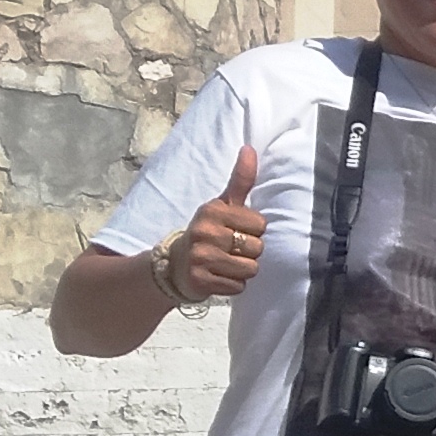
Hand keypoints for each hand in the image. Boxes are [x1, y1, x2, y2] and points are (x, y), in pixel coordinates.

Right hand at [165, 144, 263, 300]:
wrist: (174, 265)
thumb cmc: (207, 232)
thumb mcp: (222, 205)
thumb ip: (240, 180)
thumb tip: (250, 148)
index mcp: (213, 210)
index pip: (260, 225)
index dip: (253, 231)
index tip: (236, 231)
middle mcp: (205, 232)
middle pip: (257, 248)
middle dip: (249, 252)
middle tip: (229, 250)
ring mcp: (201, 257)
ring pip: (250, 269)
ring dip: (242, 270)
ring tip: (225, 264)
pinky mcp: (200, 281)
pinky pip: (238, 287)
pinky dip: (232, 285)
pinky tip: (218, 276)